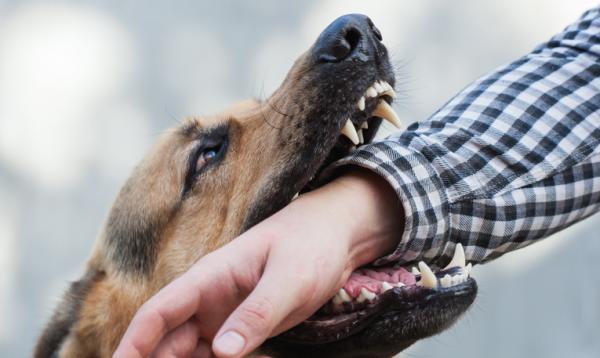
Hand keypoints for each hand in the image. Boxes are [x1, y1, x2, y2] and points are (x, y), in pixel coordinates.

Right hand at [114, 168, 402, 357]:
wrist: (336, 236)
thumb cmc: (310, 245)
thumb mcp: (289, 278)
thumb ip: (257, 313)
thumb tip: (222, 352)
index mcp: (210, 276)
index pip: (158, 312)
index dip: (133, 344)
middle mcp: (209, 298)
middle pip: (165, 339)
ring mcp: (224, 313)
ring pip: (186, 350)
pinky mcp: (242, 326)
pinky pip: (215, 355)